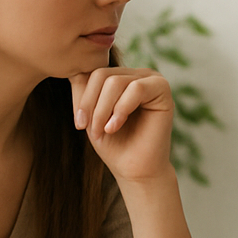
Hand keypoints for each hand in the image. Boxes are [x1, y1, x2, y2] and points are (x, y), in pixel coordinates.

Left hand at [69, 67, 174, 182]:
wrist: (135, 170)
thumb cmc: (113, 144)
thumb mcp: (90, 113)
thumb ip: (82, 89)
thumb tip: (74, 68)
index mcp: (121, 77)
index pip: (92, 72)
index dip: (83, 97)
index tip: (79, 124)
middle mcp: (137, 74)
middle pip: (102, 75)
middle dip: (92, 104)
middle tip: (90, 129)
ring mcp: (151, 79)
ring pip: (116, 82)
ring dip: (103, 110)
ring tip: (104, 131)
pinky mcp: (163, 89)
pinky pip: (136, 89)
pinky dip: (121, 109)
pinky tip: (115, 127)